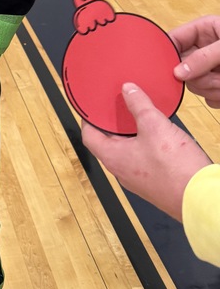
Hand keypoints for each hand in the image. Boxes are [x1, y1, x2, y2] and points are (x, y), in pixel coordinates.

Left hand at [81, 82, 210, 219]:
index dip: (88, 120)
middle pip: (108, 144)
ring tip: (137, 118)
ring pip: (126, 153)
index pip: (89, 136)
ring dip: (129, 136)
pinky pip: (142, 161)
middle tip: (115, 108)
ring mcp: (138, 180)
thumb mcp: (154, 126)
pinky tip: (156, 137)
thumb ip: (139, 104)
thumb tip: (128, 90)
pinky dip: (143, 146)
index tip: (90, 108)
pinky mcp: (154, 184)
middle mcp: (121, 172)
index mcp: (113, 158)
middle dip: (111, 125)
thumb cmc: (175, 169)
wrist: (200, 198)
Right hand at [172, 16, 219, 107]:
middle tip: (218, 78)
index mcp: (204, 30)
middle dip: (201, 76)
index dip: (168, 53)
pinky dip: (219, 98)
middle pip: (182, 67)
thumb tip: (178, 72)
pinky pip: (208, 97)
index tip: (168, 68)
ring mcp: (210, 69)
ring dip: (214, 88)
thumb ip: (204, 58)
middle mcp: (204, 49)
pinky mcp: (218, 86)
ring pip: (195, 85)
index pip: (174, 39)